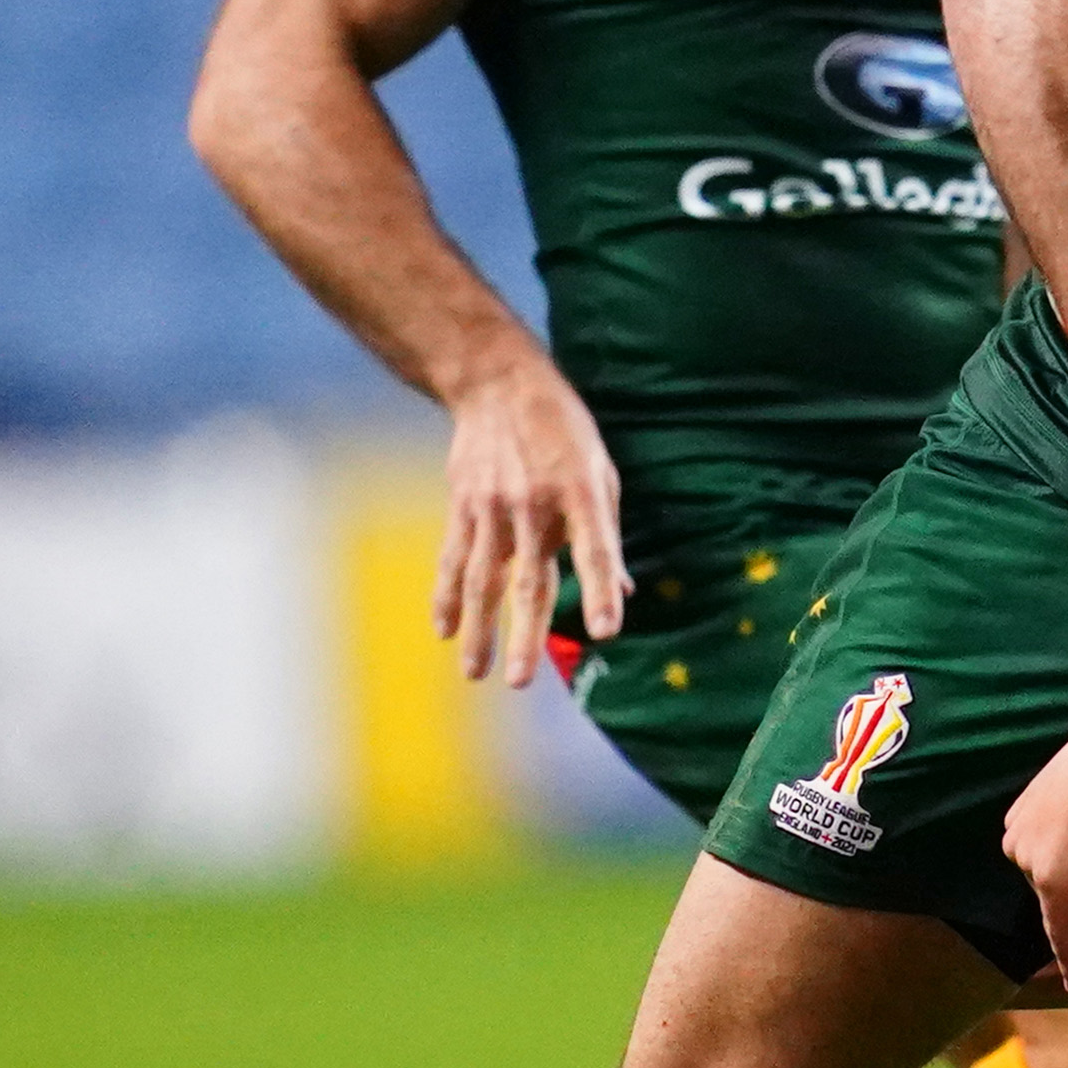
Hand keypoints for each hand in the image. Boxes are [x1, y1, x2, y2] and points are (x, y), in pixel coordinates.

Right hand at [436, 352, 625, 687]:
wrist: (498, 385)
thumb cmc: (563, 431)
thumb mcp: (602, 469)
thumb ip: (608, 531)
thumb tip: (622, 590)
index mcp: (582, 494)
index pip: (597, 551)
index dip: (602, 591)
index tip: (606, 631)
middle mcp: (535, 506)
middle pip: (529, 581)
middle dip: (524, 635)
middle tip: (520, 682)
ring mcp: (493, 508)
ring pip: (483, 580)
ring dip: (479, 630)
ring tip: (476, 673)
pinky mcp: (463, 506)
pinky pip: (453, 559)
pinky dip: (446, 596)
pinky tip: (444, 630)